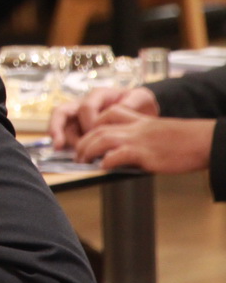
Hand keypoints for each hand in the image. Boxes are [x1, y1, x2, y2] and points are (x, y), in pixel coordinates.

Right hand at [50, 87, 158, 148]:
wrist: (140, 110)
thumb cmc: (139, 103)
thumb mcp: (141, 98)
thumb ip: (132, 102)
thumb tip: (120, 109)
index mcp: (98, 95)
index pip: (86, 107)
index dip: (90, 123)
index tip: (99, 135)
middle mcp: (83, 103)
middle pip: (61, 112)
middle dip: (57, 128)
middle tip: (59, 145)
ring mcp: (78, 116)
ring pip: (61, 125)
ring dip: (63, 140)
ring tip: (70, 154)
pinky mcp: (78, 127)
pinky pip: (65, 135)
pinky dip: (63, 144)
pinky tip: (66, 155)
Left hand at [74, 109, 214, 172]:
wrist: (204, 141)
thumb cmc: (185, 141)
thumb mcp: (158, 132)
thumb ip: (140, 138)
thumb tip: (124, 155)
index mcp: (139, 120)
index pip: (108, 114)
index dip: (93, 124)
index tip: (86, 135)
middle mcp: (135, 127)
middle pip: (99, 128)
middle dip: (84, 141)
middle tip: (77, 153)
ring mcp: (139, 139)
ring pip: (103, 138)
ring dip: (88, 150)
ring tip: (82, 161)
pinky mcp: (145, 153)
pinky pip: (118, 154)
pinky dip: (107, 161)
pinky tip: (102, 168)